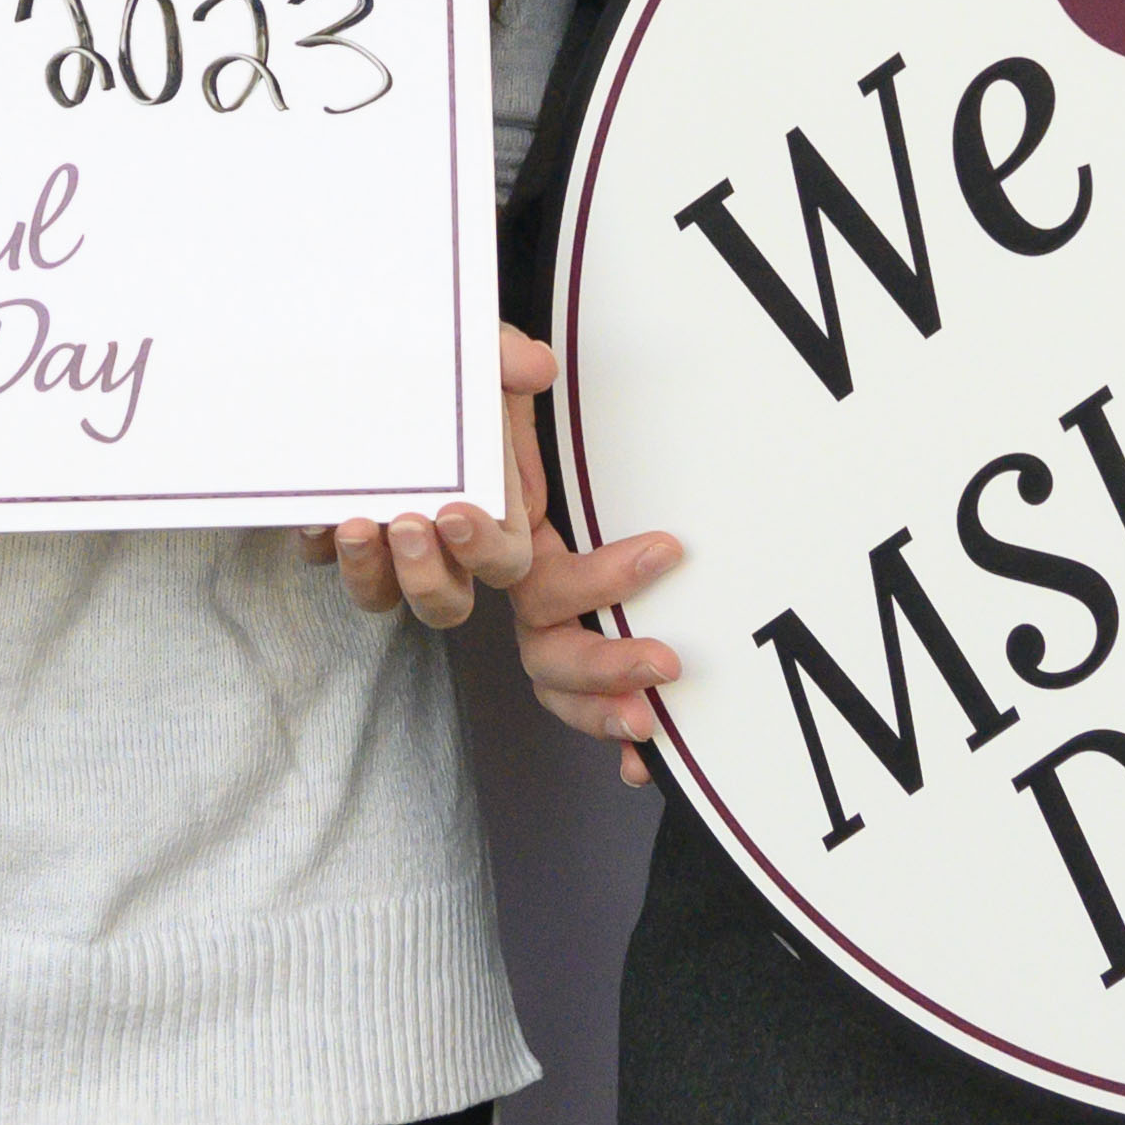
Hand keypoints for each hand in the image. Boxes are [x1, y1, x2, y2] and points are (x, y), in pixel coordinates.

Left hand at [301, 325, 564, 625]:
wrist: (373, 350)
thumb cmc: (442, 370)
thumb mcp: (476, 353)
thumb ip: (506, 359)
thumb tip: (536, 365)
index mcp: (488, 512)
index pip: (504, 562)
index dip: (486, 552)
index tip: (458, 514)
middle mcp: (437, 542)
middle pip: (444, 601)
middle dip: (428, 576)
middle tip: (411, 526)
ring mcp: (383, 544)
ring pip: (379, 593)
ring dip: (368, 571)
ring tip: (355, 526)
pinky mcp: (332, 531)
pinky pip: (320, 557)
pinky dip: (316, 542)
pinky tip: (310, 514)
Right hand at [493, 338, 686, 790]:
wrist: (455, 393)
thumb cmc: (471, 383)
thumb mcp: (481, 362)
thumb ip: (499, 363)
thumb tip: (534, 365)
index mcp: (495, 524)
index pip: (531, 569)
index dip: (594, 576)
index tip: (669, 550)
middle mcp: (505, 576)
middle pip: (541, 645)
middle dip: (602, 663)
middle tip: (664, 659)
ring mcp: (534, 606)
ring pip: (553, 677)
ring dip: (602, 704)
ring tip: (652, 718)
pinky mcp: (567, 620)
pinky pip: (574, 693)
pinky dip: (604, 733)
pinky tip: (640, 762)